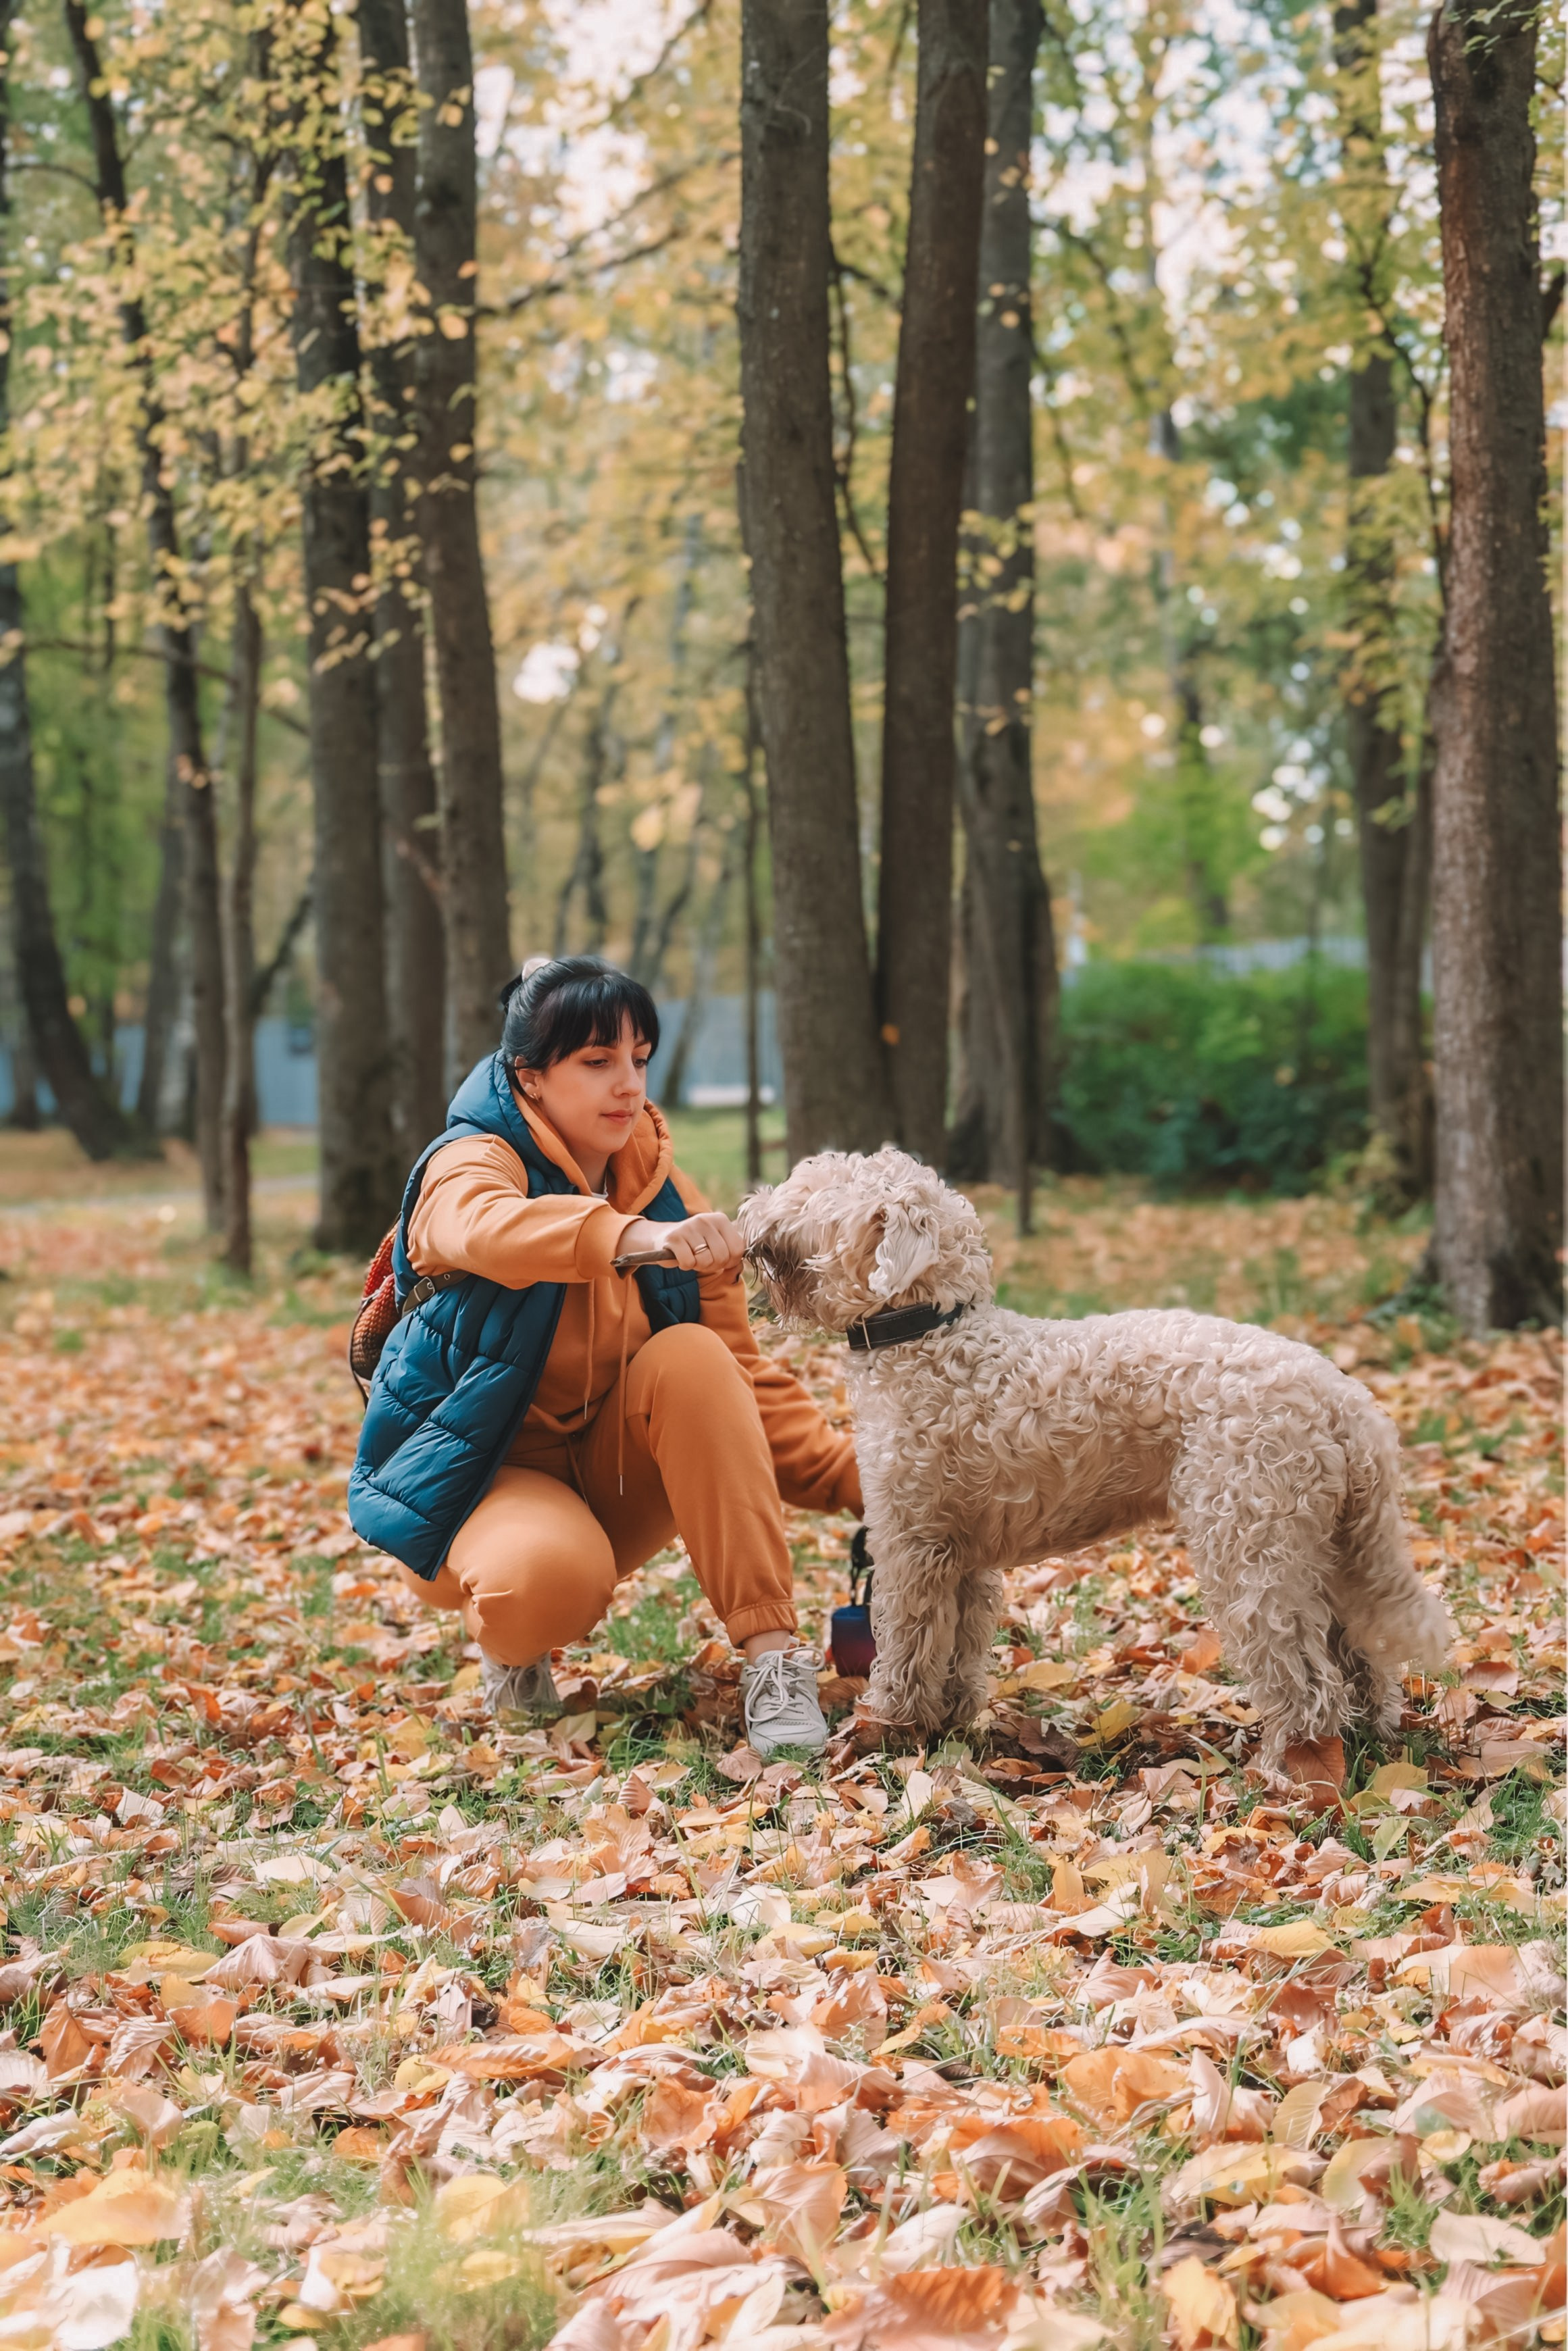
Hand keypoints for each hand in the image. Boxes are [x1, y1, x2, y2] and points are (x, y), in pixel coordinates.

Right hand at [620, 1209, 745, 1275]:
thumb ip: (731, 1252)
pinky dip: (685, 1265)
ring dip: (698, 1265)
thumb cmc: (696, 1244)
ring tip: (692, 1255)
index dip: (729, 1261)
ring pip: (705, 1261)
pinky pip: (688, 1263)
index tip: (719, 1258)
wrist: (665, 1238)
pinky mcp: (674, 1237)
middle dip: (713, 1265)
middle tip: (703, 1259)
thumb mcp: (716, 1242)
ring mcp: (689, 1227)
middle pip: (722, 1257)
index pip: (737, 1249)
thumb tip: (739, 1266)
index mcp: (721, 1220)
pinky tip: (681, 1256)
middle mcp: (706, 1220)